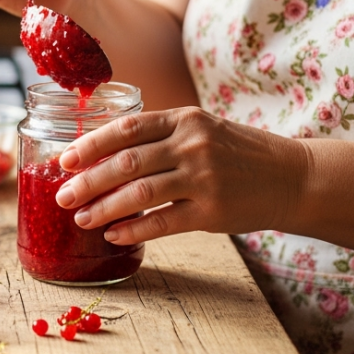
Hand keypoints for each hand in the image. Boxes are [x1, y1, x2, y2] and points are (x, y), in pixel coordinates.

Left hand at [52, 107, 311, 245]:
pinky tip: (113, 234)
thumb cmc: (237, 153)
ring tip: (80, 219)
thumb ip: (160, 135)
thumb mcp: (201, 129)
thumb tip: (103, 152)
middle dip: (88, 180)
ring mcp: (203, 178)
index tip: (64, 159)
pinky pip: (163, 222)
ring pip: (140, 194)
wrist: (291, 176)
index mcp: (184, 119)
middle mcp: (192, 144)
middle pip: (126, 162)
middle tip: (62, 195)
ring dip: (103, 208)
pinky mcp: (212, 211)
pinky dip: (133, 229)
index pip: (126, 128)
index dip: (90, 144)